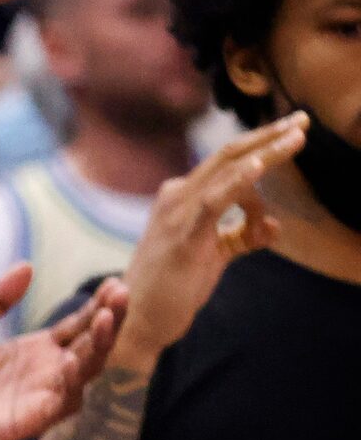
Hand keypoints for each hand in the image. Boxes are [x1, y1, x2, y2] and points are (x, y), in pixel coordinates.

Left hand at [0, 265, 126, 439]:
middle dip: (109, 318)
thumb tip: (27, 265)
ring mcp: (45, 395)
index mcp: (36, 350)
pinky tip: (72, 358)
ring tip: (104, 317)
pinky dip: (71, 380)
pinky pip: (63, 400)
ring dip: (99, 344)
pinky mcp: (33, 418)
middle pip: (93, 343)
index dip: (97, 305)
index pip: (78, 325)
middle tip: (120, 291)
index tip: (112, 281)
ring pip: (87, 370)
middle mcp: (49, 372)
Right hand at [111, 113, 305, 368]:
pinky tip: (260, 166)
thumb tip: (276, 227)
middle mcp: (177, 197)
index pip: (228, 165)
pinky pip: (214, 200)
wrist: (136, 319)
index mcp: (181, 199)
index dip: (262, 146)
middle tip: (302, 120)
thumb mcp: (213, 256)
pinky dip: (238, 181)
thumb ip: (242, 236)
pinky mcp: (184, 236)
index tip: (294, 133)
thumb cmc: (171, 289)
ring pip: (228, 170)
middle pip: (229, 155)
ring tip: (297, 138)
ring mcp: (178, 214)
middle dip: (269, 135)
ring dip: (267, 151)